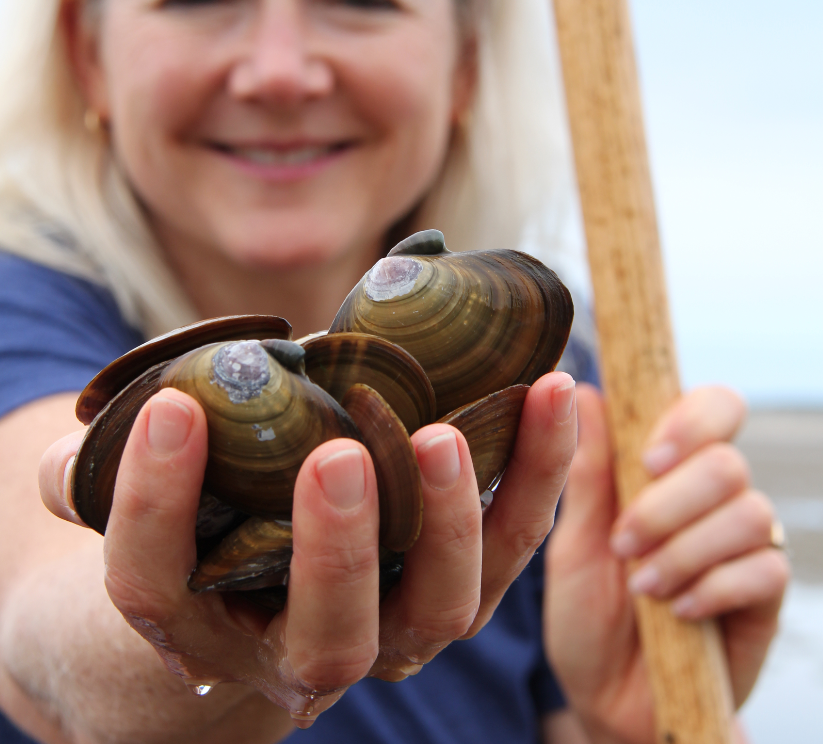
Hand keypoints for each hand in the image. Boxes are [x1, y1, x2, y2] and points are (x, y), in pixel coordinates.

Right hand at [40, 372, 576, 726]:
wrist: (264, 580)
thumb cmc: (199, 527)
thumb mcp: (141, 501)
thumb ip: (104, 477)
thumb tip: (108, 433)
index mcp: (201, 624)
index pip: (159, 583)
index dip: (153, 503)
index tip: (169, 410)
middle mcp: (303, 651)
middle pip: (327, 632)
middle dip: (332, 550)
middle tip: (335, 456)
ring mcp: (396, 628)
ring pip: (440, 606)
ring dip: (453, 520)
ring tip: (447, 432)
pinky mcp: (463, 584)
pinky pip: (512, 541)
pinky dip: (538, 473)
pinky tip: (556, 391)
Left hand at [546, 384, 788, 743]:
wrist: (607, 701)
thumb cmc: (587, 613)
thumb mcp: (573, 541)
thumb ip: (589, 472)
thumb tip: (585, 391)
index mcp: (669, 469)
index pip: (713, 408)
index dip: (692, 420)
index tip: (649, 458)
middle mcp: (713, 497)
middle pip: (728, 461)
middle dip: (670, 504)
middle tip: (625, 542)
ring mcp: (744, 544)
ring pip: (749, 512)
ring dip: (685, 550)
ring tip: (642, 585)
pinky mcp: (765, 595)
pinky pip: (765, 569)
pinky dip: (712, 588)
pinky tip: (677, 610)